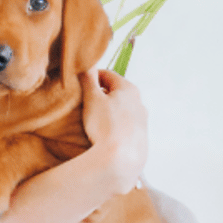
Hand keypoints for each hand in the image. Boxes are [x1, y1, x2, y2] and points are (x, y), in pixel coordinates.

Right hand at [80, 69, 147, 193]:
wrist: (121, 158)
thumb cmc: (105, 126)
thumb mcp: (92, 99)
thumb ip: (88, 79)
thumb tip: (87, 64)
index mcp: (128, 89)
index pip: (108, 75)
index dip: (92, 77)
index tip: (80, 84)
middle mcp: (139, 102)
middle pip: (117, 92)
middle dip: (101, 95)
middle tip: (85, 103)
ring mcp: (142, 121)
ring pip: (122, 110)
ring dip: (109, 111)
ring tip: (94, 121)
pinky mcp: (141, 137)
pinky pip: (125, 126)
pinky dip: (115, 126)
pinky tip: (105, 135)